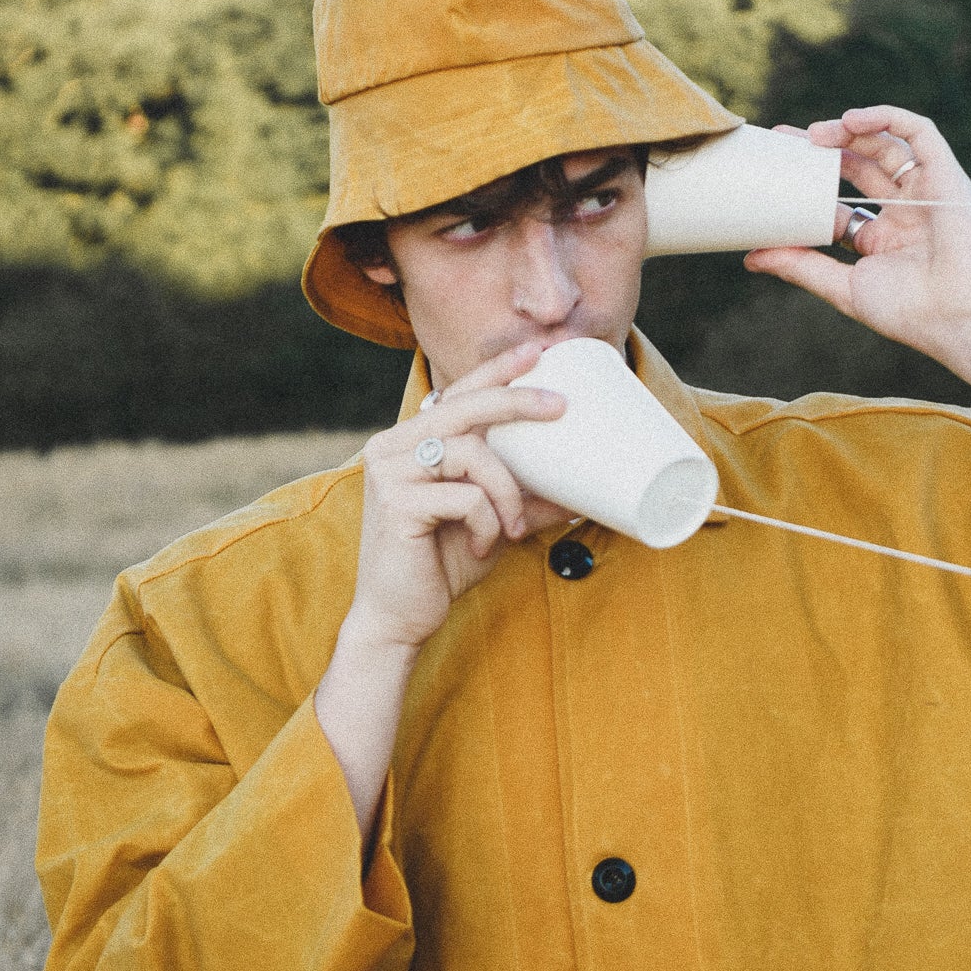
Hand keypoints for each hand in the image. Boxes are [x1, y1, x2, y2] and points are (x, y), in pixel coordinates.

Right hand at [343, 343, 569, 654]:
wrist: (399, 620)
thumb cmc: (441, 566)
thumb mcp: (493, 525)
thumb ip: (524, 501)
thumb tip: (581, 493)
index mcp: (412, 442)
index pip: (458, 393)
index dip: (496, 369)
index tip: (536, 350)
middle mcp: (393, 446)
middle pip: (464, 406)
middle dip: (516, 401)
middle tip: (560, 406)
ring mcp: (389, 471)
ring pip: (470, 453)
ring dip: (506, 491)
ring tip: (511, 527)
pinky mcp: (395, 502)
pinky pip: (463, 496)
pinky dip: (486, 521)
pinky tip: (478, 544)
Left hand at [746, 106, 970, 367]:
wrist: (964, 316)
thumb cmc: (911, 312)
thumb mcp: (844, 288)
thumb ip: (801, 266)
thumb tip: (751, 257)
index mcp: (882, 239)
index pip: (838, 200)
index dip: (808, 184)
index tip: (775, 170)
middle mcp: (905, 211)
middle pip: (859, 166)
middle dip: (822, 149)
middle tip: (786, 140)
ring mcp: (926, 191)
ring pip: (885, 144)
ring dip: (849, 131)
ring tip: (814, 135)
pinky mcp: (947, 174)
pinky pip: (920, 132)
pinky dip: (887, 117)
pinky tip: (852, 121)